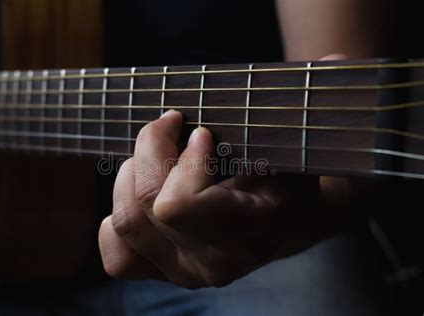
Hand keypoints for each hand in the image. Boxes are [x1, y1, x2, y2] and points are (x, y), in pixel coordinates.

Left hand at [98, 55, 361, 288]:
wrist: (292, 221)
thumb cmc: (294, 178)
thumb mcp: (303, 144)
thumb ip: (307, 108)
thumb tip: (333, 58)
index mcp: (250, 231)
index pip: (176, 206)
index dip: (182, 160)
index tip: (203, 132)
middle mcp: (214, 262)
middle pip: (145, 206)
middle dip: (152, 149)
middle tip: (172, 122)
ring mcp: (185, 272)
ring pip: (125, 223)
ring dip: (134, 174)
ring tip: (158, 151)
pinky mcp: (163, 272)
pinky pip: (116, 255)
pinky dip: (117, 219)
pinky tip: (144, 192)